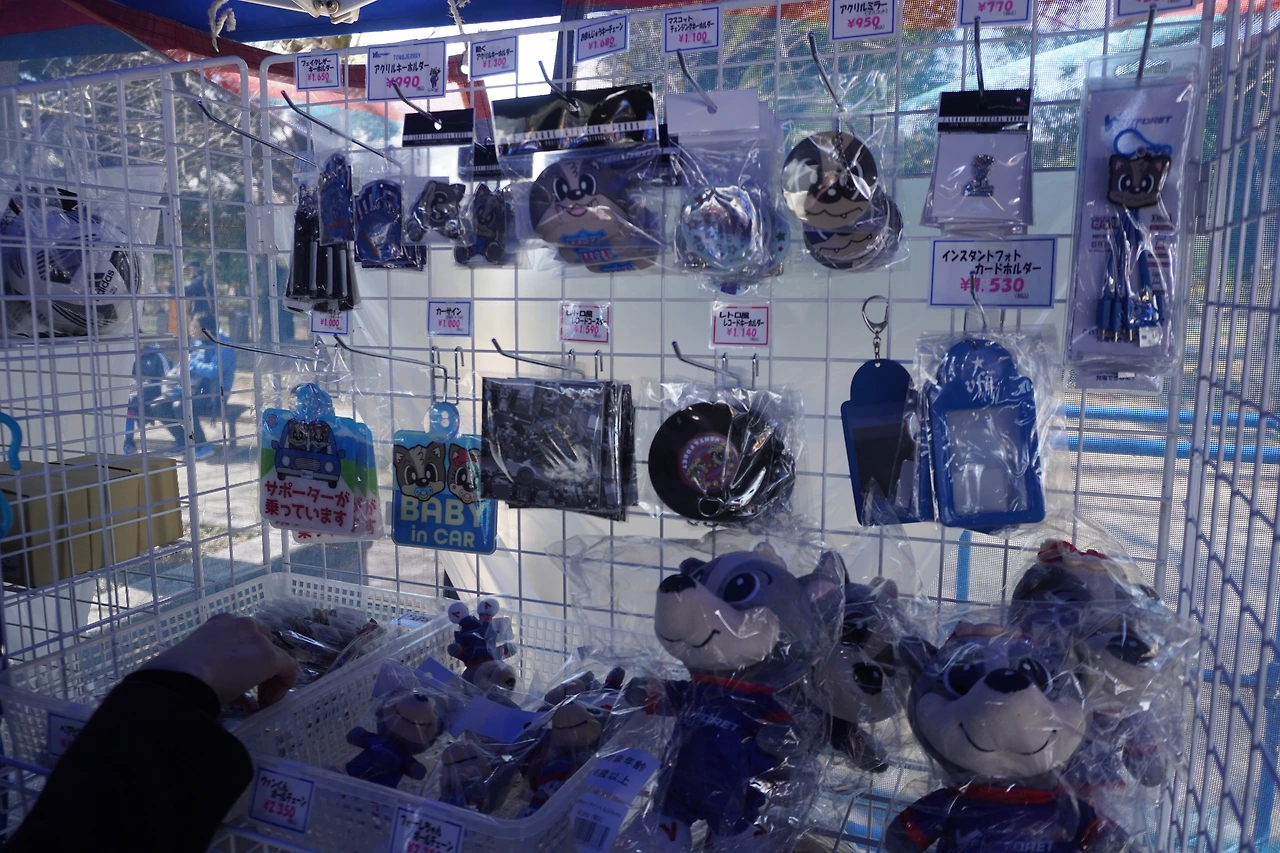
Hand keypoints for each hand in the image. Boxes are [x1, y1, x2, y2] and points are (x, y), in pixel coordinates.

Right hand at [140, 613, 298, 705]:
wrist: (180, 677)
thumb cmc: (177, 674)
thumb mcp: (197, 666)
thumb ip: (216, 671)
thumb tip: (232, 693)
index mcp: (220, 623)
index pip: (243, 638)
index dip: (245, 662)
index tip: (237, 683)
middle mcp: (242, 624)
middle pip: (262, 645)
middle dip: (259, 668)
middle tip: (250, 693)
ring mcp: (257, 639)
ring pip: (275, 657)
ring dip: (269, 677)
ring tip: (258, 701)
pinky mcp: (269, 656)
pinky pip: (289, 669)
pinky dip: (283, 686)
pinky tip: (267, 702)